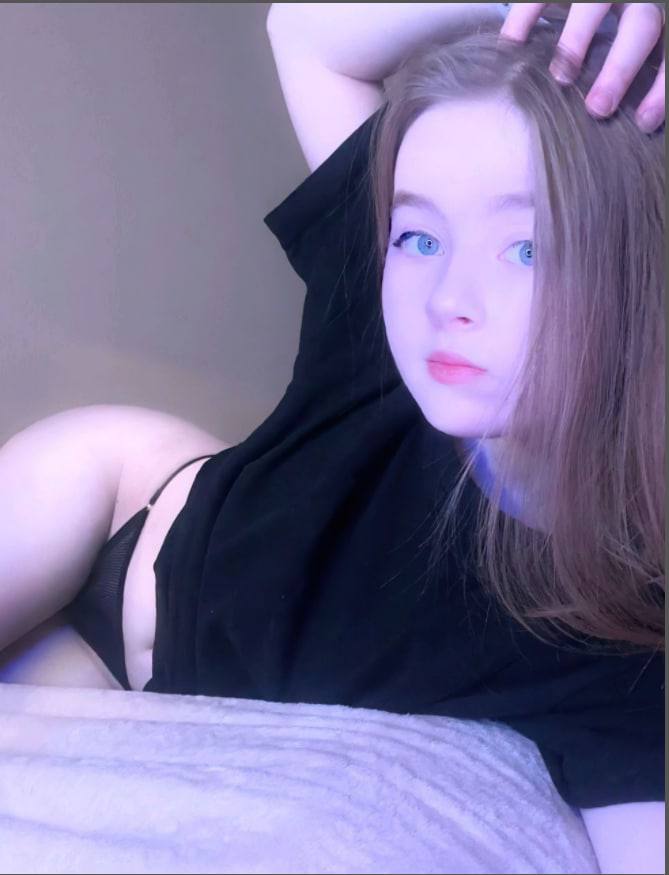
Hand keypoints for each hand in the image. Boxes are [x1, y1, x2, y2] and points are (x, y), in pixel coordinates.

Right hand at [499, 3, 665, 132]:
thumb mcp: (629, 57)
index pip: (667, 58)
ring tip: (561, 77)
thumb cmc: (609, 43)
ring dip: (578, 41)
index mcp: (657, 24)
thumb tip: (626, 131)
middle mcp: (636, 0)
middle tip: (597, 108)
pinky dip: (525, 20)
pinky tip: (511, 48)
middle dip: (619, 70)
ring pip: (594, 5)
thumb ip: (628, 83)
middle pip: (640, 28)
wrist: (587, 3)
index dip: (659, 91)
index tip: (643, 123)